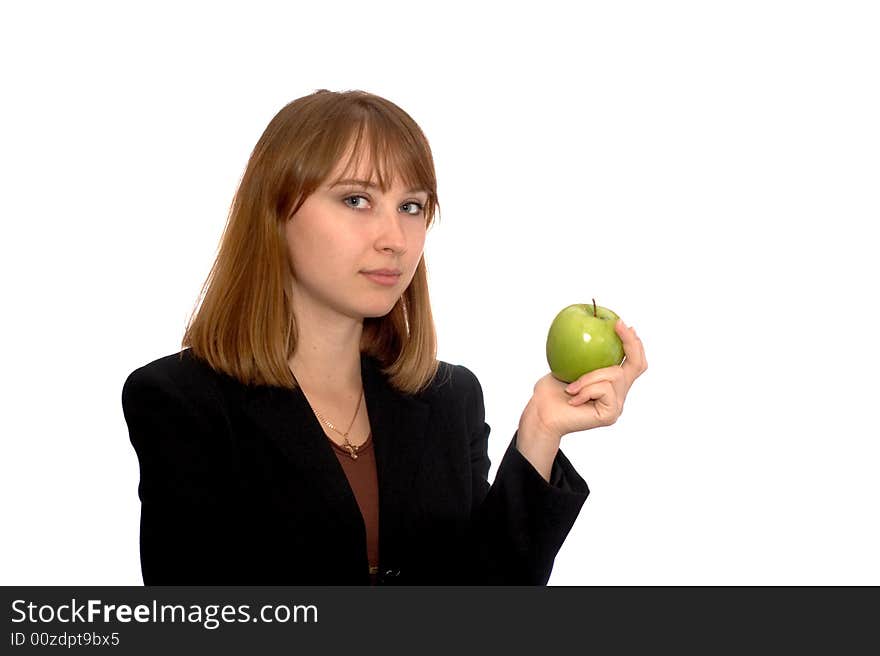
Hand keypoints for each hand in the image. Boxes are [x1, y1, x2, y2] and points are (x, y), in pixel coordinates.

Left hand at [526, 319, 647, 438]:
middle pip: (636, 365)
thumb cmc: (550, 391)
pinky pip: (604, 389)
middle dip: (631, 343)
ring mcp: (616, 405)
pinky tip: (573, 399)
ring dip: (589, 377)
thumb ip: (585, 353)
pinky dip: (586, 390)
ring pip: (614, 375)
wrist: (541, 414)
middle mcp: (618, 394)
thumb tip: (593, 328)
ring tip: (571, 388)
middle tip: (618, 325)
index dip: (633, 343)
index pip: (633, 362)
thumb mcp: (569, 364)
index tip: (619, 323)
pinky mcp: (610, 414)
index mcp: (612, 383)